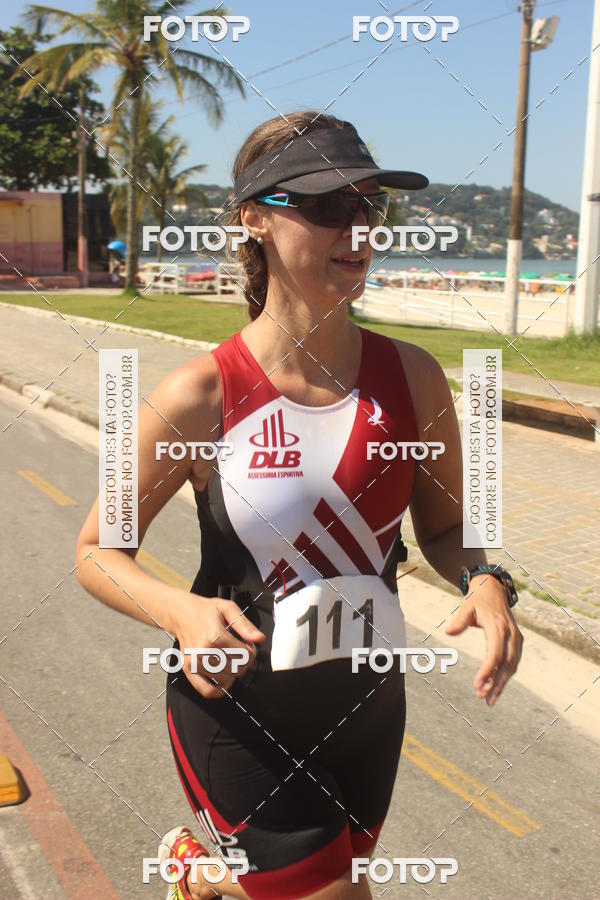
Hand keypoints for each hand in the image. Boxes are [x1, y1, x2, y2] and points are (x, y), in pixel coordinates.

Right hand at [170, 592, 264, 698]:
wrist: (182, 614)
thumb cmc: (205, 611)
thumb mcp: (228, 608)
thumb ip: (245, 625)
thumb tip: (259, 638)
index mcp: (215, 636)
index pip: (245, 655)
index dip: (251, 650)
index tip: (247, 644)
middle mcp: (204, 651)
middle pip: (237, 669)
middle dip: (244, 661)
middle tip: (239, 651)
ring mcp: (195, 663)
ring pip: (226, 680)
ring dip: (233, 673)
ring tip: (230, 660)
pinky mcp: (188, 670)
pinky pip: (207, 691)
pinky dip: (218, 690)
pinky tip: (223, 680)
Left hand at [444, 575, 523, 705]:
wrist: (494, 589)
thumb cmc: (478, 599)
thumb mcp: (466, 606)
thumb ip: (459, 620)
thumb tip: (448, 632)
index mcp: (498, 626)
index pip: (494, 654)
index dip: (487, 671)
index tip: (477, 685)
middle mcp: (510, 634)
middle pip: (506, 664)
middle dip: (496, 684)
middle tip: (484, 699)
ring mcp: (516, 638)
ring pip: (512, 666)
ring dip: (501, 683)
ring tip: (489, 699)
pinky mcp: (516, 641)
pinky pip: (513, 662)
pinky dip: (505, 676)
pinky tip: (495, 686)